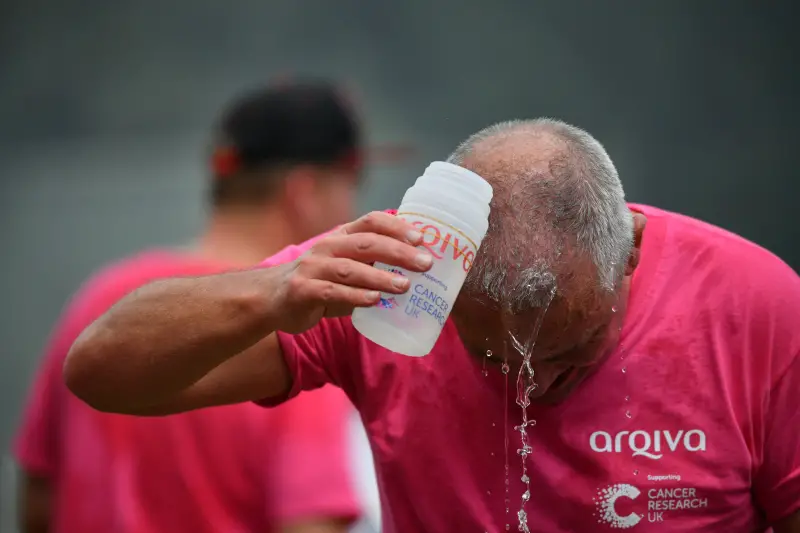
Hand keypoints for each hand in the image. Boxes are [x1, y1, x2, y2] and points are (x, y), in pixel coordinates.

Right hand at [270, 211, 431, 333]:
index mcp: (341, 236)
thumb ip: (372, 266)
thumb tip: (415, 274)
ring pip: (351, 268)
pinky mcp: (303, 290)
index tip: (422, 239)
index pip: (371, 221)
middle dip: (398, 252)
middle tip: (425, 264)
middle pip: (366, 243)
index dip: (397, 227)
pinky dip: (355, 296)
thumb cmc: (318, 282)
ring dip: (380, 277)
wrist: (270, 298)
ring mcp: (313, 267)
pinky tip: (375, 302)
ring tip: (405, 286)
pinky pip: (332, 292)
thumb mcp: (345, 267)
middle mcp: (328, 247)